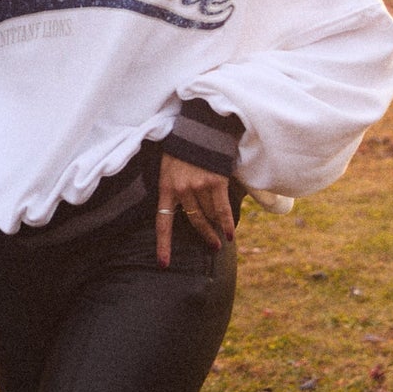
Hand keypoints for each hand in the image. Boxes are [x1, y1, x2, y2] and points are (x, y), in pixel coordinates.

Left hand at [156, 153, 235, 267]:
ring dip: (217, 226)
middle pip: (193, 221)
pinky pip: (222, 209)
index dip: (163, 245)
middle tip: (213, 246)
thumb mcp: (169, 167)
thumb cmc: (184, 148)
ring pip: (209, 215)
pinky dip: (227, 223)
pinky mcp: (215, 181)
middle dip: (204, 235)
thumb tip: (183, 208)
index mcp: (165, 187)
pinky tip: (230, 234)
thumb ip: (174, 187)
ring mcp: (198, 186)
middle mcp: (181, 189)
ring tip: (223, 235)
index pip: (162, 222)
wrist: (200, 127)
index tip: (164, 264)